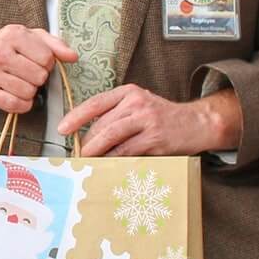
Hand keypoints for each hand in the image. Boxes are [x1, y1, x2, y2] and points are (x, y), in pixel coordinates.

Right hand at [0, 25, 77, 113]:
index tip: (40, 62)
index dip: (48, 63)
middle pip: (38, 76)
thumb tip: (73, 57)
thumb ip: (55, 45)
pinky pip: (14, 105)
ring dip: (30, 91)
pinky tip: (19, 95)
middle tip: (30, 73)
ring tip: (23, 82)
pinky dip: (22, 104)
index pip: (46, 57)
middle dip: (39, 77)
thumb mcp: (32, 37)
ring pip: (27, 92)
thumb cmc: (8, 47)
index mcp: (12, 35)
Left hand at [58, 85, 240, 158]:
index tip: (61, 129)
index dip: (75, 116)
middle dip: (86, 142)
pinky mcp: (155, 139)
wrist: (197, 123)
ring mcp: (147, 121)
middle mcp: (137, 103)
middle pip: (101, 124)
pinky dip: (113, 160)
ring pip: (111, 137)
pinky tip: (107, 166)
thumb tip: (87, 134)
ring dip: (96, 152)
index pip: (95, 103)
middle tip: (77, 154)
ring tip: (87, 161)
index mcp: (129, 92)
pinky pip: (126, 152)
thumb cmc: (163, 117)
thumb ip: (116, 114)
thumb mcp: (139, 105)